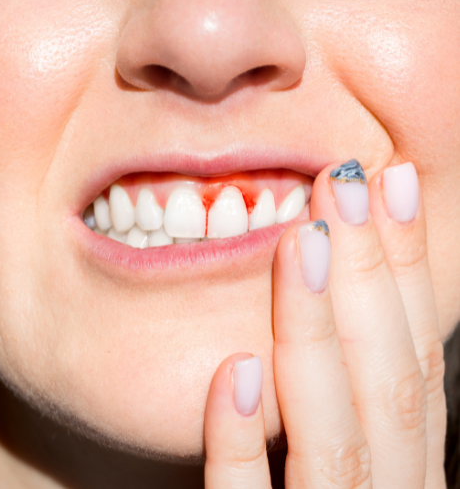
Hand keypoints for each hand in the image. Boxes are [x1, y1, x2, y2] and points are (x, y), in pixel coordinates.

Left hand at [203, 161, 446, 487]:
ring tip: (300, 241)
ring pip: (334, 434)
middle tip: (348, 183)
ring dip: (313, 331)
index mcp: (405, 466)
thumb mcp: (347, 460)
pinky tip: (231, 374)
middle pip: (387, 378)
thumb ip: (344, 401)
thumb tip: (331, 315)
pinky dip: (245, 448)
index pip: (411, 353)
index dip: (409, 266)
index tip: (394, 183)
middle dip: (371, 273)